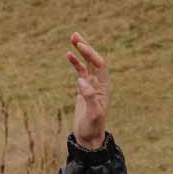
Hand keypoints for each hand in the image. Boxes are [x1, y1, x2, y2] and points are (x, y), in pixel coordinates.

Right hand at [65, 31, 109, 147]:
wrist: (89, 138)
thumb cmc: (93, 127)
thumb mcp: (93, 114)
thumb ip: (89, 96)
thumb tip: (81, 80)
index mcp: (104, 86)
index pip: (99, 64)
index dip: (90, 53)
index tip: (80, 45)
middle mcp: (99, 83)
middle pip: (94, 59)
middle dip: (85, 47)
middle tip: (75, 35)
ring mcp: (91, 85)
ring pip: (87, 63)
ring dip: (80, 50)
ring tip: (72, 37)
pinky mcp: (83, 89)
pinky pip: (80, 71)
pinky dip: (75, 62)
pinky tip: (68, 54)